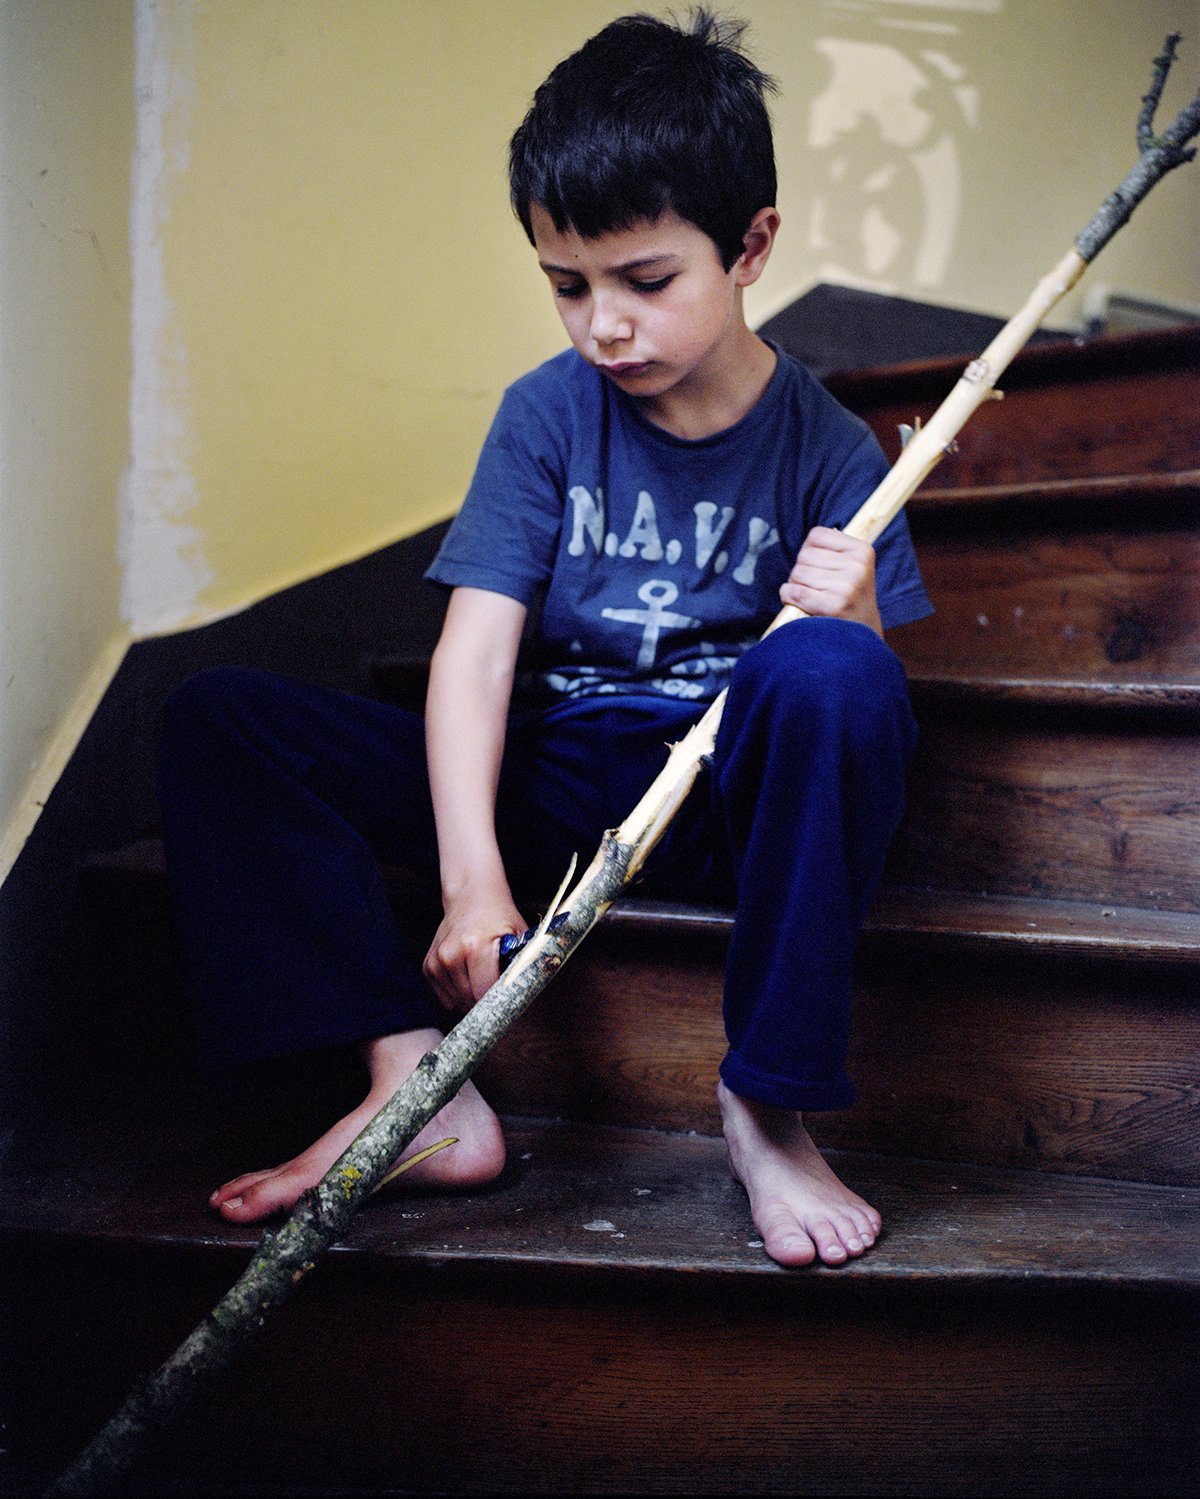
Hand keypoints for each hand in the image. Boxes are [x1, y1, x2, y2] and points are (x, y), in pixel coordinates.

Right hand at [423, 887, 526, 1012]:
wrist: (470, 897)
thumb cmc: (498, 916)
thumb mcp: (520, 934)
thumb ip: (526, 963)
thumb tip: (530, 992)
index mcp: (475, 946)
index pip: (484, 993)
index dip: (499, 1003)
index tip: (508, 1005)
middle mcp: (451, 954)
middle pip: (469, 1000)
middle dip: (486, 1004)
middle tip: (500, 995)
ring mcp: (437, 961)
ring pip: (456, 1002)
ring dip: (471, 1000)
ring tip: (484, 982)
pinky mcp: (428, 966)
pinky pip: (445, 997)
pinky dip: (458, 994)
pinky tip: (469, 978)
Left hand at [779, 526, 881, 634]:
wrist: (862, 635)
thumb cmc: (848, 597)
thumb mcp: (851, 567)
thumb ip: (831, 550)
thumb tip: (807, 544)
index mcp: (862, 550)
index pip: (816, 536)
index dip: (809, 551)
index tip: (820, 568)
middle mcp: (857, 566)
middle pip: (804, 556)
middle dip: (801, 571)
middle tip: (815, 587)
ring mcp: (847, 586)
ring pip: (797, 573)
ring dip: (795, 586)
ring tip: (812, 597)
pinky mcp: (834, 606)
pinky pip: (795, 592)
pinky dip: (788, 597)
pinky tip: (800, 604)